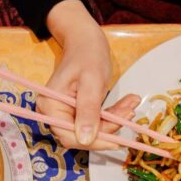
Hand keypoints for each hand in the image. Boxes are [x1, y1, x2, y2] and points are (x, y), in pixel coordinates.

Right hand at [40, 0, 140, 149]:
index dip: (95, 140)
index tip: (119, 136)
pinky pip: (94, 122)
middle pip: (81, 136)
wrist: (85, 40)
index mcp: (50, 106)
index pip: (71, 136)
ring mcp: (63, 113)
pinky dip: (111, 116)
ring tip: (131, 105)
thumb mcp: (91, 81)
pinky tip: (126, 104)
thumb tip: (85, 139)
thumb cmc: (87, 54)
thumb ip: (88, 110)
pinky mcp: (75, 112)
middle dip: (107, 129)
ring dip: (113, 121)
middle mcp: (52, 113)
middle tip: (130, 113)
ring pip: (91, 131)